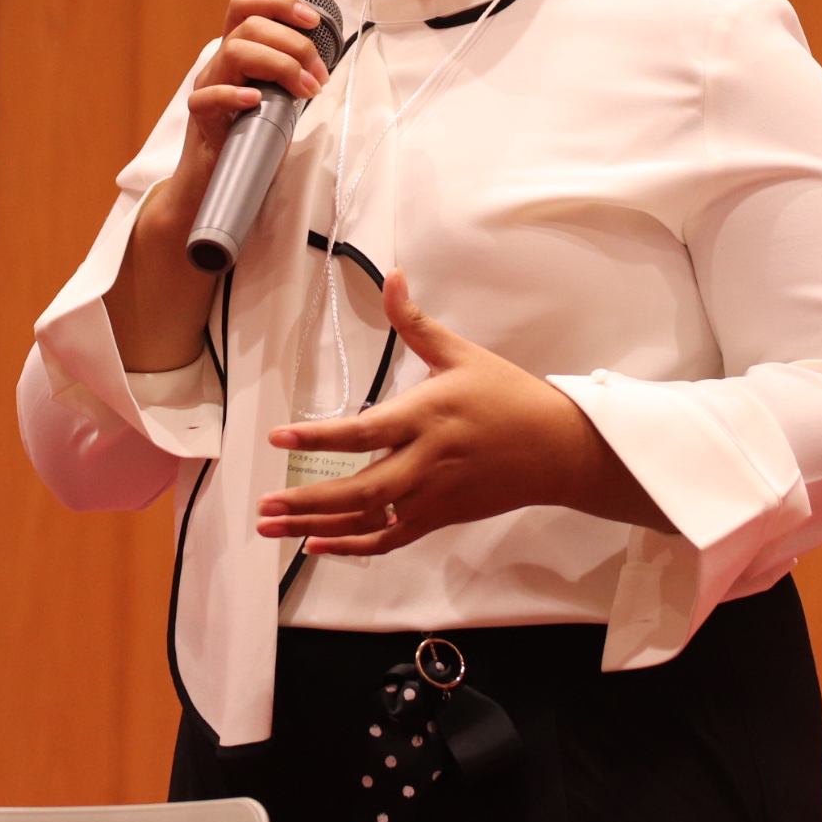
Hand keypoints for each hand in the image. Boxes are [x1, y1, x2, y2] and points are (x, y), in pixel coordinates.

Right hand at [165, 0, 335, 214]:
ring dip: (280, 67)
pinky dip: (234, 94)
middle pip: (250, 27)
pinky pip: (208, 97)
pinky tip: (256, 101)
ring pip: (234, 51)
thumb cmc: (250, 135)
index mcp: (237, 51)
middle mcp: (219, 62)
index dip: (280, 4)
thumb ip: (290, 77)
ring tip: (305, 92)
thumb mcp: (276, 98)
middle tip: (319, 76)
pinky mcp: (199, 116)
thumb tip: (322, 63)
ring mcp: (207, 86)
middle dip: (295, 45)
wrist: (216, 178)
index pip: (246, 6)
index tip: (313, 20)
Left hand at [256, 270, 674, 552]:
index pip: (363, 431)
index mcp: (425, 417)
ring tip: (272, 527)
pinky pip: (390, 539)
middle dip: (306, 501)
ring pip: (368, 520)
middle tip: (263, 506)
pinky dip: (353, 546)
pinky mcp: (439, 517)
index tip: (277, 439)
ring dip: (317, 526)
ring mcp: (432, 496)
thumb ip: (416, 322)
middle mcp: (425, 462)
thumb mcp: (461, 354)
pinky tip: (317, 545)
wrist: (558, 450)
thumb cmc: (507, 397)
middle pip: (359, 490)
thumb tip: (393, 275)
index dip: (318, 437)